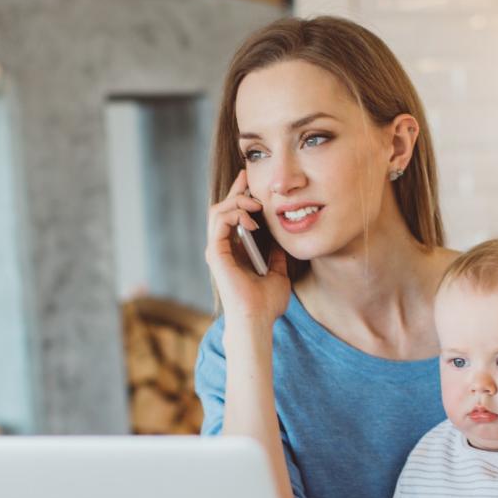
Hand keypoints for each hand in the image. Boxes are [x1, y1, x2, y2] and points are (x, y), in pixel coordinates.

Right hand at [204, 169, 289, 324]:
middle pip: (223, 209)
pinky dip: (234, 213)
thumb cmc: (266, 304)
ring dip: (236, 201)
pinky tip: (252, 218)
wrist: (257, 320)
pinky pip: (219, 221)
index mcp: (235, 252)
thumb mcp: (279, 274)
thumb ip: (277, 258)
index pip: (233, 218)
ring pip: (218, 211)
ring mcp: (217, 250)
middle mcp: (222, 249)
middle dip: (236, 190)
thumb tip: (282, 244)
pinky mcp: (215, 253)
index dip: (241, 198)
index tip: (252, 184)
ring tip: (255, 203)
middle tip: (248, 177)